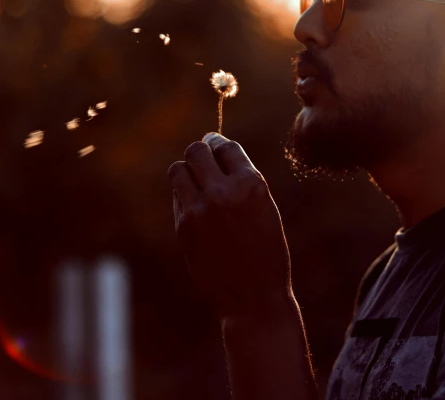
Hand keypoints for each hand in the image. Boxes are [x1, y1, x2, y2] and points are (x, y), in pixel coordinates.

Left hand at [168, 133, 292, 319]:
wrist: (254, 298)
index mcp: (252, 184)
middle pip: (196, 150)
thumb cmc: (266, 251)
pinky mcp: (184, 226)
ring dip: (187, 171)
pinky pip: (178, 195)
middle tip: (205, 162)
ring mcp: (200, 209)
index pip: (226, 146)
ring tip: (198, 182)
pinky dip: (185, 195)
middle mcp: (224, 192)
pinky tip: (198, 208)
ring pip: (178, 169)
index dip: (219, 144)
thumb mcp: (264, 207)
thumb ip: (241, 179)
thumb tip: (212, 148)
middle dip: (200, 152)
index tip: (217, 148)